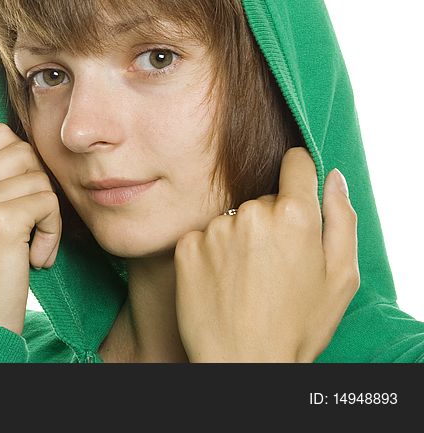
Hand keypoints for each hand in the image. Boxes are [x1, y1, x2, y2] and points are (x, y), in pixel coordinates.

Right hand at [0, 122, 61, 335]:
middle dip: (39, 185)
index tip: (22, 204)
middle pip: (23, 150)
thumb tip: (28, 149)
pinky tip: (36, 259)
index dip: (23, 163)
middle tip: (32, 225)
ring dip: (49, 213)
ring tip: (32, 247)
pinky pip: (49, 202)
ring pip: (39, 175)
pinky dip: (53, 233)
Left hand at [174, 147, 359, 361]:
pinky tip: (222, 284)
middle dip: (271, 223)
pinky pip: (203, 237)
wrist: (243, 364)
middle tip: (274, 267)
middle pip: (263, 200)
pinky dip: (212, 255)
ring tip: (246, 281)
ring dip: (239, 240)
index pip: (296, 163)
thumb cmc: (298, 326)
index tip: (297, 193)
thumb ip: (340, 218)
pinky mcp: (185, 246)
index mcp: (294, 214)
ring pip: (232, 221)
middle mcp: (250, 212)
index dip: (299, 176)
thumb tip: (331, 175)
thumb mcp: (341, 277)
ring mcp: (214, 229)